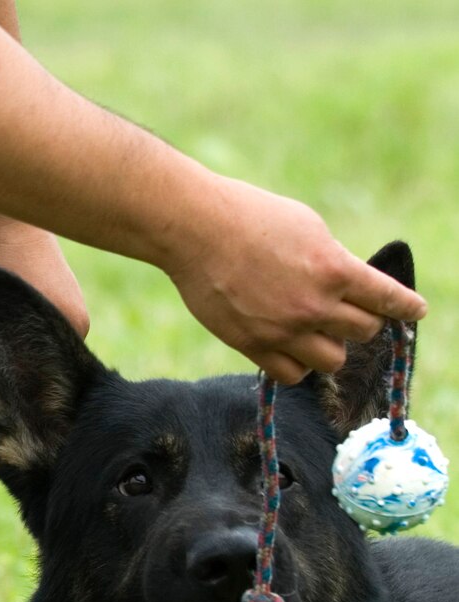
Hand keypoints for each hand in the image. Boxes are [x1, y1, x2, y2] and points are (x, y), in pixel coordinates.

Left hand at [0, 207, 88, 354]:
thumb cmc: (7, 261)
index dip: (7, 352)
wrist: (0, 210)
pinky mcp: (23, 278)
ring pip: (2, 322)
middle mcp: (64, 310)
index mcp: (75, 323)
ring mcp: (44, 292)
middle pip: (17, 342)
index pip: (37, 360)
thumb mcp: (8, 313)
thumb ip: (3, 343)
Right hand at [165, 177, 426, 382]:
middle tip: (347, 313)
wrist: (196, 229)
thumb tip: (347, 288)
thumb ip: (333, 261)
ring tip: (314, 332)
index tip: (416, 312)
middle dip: (361, 322)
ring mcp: (284, 330)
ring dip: (330, 347)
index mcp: (333, 269)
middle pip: (364, 332)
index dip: (406, 307)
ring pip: (332, 361)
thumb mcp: (307, 226)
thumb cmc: (250, 216)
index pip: (386, 299)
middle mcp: (314, 305)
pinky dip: (298, 364)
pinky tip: (290, 347)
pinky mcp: (254, 346)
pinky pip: (293, 374)